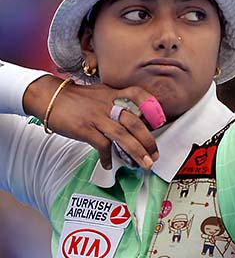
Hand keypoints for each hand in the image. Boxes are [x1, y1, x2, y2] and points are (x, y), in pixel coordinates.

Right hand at [24, 76, 158, 169]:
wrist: (50, 97)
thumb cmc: (77, 98)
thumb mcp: (101, 94)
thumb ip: (117, 103)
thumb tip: (133, 118)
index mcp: (114, 94)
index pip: (138, 94)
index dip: (152, 106)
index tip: (161, 121)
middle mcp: (109, 105)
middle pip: (135, 122)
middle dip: (148, 141)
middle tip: (155, 154)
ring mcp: (97, 117)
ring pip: (123, 136)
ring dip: (136, 152)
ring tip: (144, 164)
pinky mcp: (85, 129)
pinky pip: (102, 145)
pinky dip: (107, 157)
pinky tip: (109, 164)